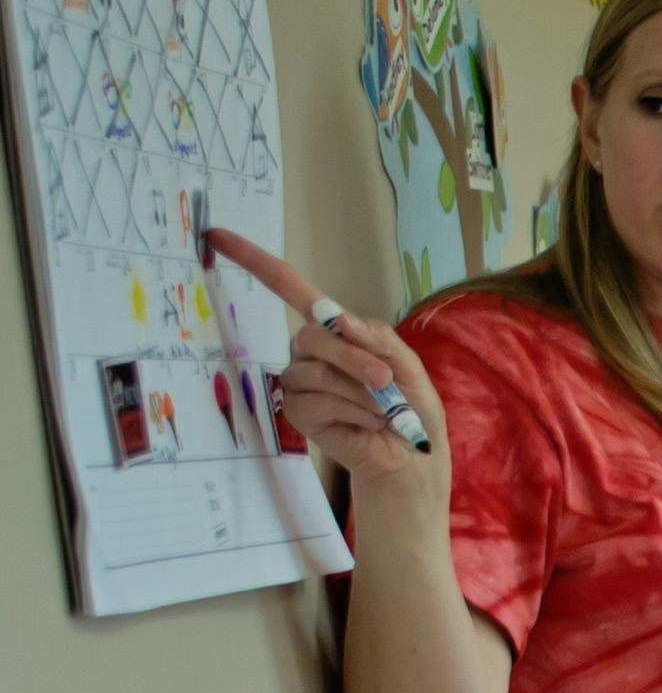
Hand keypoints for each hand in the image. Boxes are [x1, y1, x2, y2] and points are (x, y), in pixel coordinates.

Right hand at [203, 230, 445, 491]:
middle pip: (312, 336)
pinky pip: (315, 402)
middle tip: (384, 379)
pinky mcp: (298, 413)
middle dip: (353, 358)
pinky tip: (367, 422)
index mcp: (334, 331)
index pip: (290, 289)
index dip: (255, 262)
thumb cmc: (412, 407)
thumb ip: (375, 337)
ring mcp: (300, 382)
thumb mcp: (407, 363)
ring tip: (382, 409)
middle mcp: (309, 352)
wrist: (412, 457)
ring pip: (315, 372)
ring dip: (358, 391)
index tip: (217, 236)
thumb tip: (335, 318)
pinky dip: (350, 411)